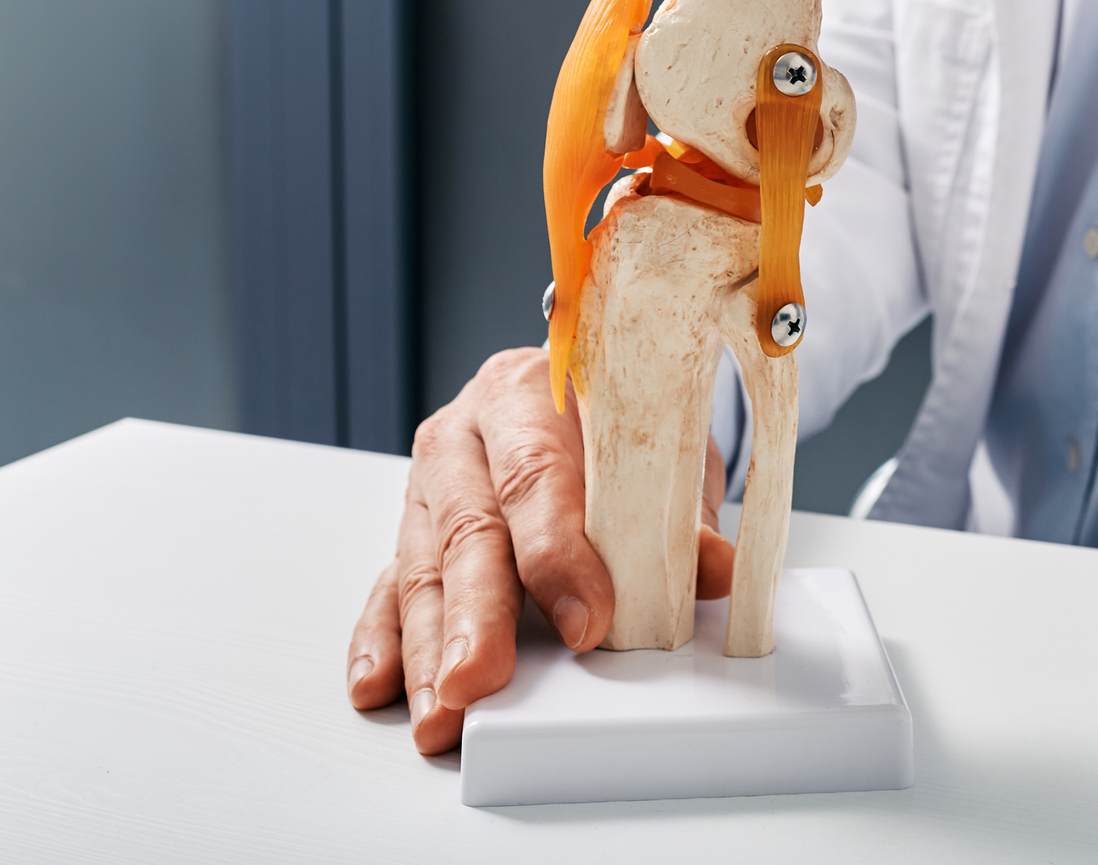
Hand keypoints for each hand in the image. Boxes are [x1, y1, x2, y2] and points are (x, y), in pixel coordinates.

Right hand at [346, 347, 735, 753]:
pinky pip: (388, 587)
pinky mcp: (412, 532)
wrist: (579, 387)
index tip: (586, 622)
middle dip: (474, 615)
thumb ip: (683, 514)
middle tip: (478, 679)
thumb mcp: (666, 448)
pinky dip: (384, 639)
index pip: (537, 476)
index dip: (558, 553)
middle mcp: (465, 437)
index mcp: (528, 395)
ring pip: (421, 570)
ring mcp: (430, 487)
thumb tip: (717, 570)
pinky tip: (380, 683)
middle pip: (466, 530)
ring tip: (439, 710)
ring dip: (428, 648)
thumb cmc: (620, 418)